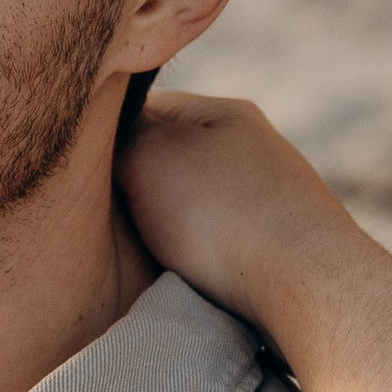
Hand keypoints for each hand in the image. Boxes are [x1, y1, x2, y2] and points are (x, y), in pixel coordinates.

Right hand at [116, 87, 363, 345]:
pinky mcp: (283, 241)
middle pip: (169, 156)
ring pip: (195, 200)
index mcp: (222, 111)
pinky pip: (222, 237)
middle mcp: (253, 144)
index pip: (142, 109)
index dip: (104, 140)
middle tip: (110, 217)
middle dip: (137, 184)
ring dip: (169, 223)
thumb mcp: (148, 158)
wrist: (309, 283)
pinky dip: (200, 251)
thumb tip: (107, 139)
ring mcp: (272, 193)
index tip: (82, 176)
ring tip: (150, 249)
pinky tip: (191, 271)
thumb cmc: (222, 216)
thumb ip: (119, 137)